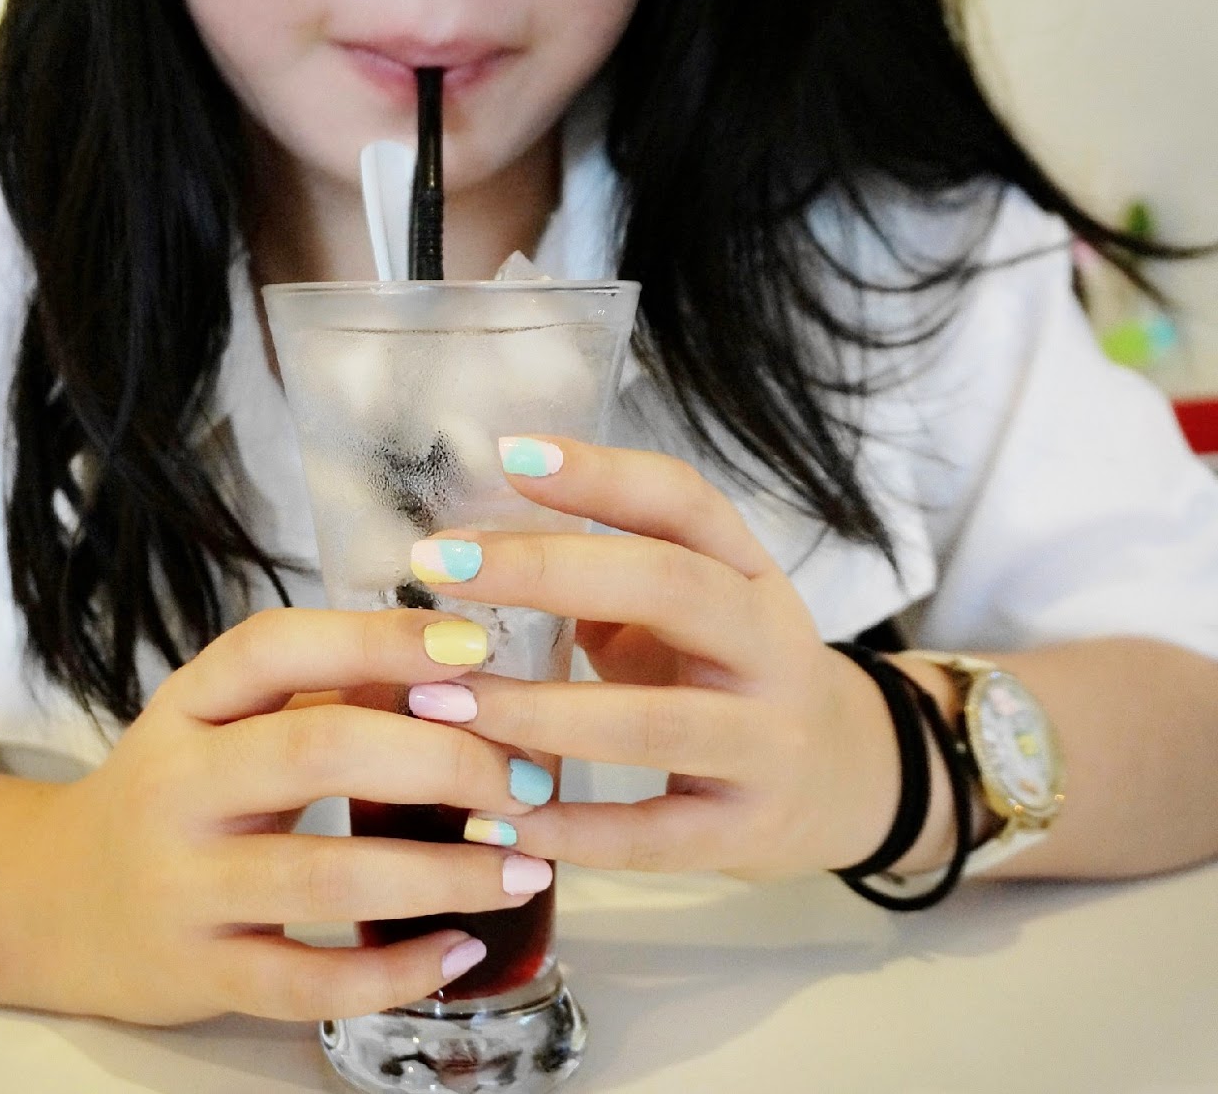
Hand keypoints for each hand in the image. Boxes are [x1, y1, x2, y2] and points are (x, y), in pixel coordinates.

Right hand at [29, 608, 553, 1025]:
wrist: (52, 904)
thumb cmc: (171, 799)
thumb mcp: (220, 727)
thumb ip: (321, 697)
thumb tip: (455, 674)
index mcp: (188, 708)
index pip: (275, 650)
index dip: (376, 639)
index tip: (471, 645)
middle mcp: (177, 787)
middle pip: (315, 752)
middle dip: (440, 760)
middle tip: (525, 779)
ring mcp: (183, 885)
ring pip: (324, 874)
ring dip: (441, 872)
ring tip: (525, 867)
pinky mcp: (198, 972)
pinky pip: (307, 980)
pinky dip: (394, 970)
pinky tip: (461, 950)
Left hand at [405, 437, 900, 877]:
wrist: (849, 782)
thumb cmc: (730, 677)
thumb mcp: (695, 613)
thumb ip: (608, 583)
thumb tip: (478, 556)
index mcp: (748, 574)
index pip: (682, 503)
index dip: (600, 475)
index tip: (510, 455)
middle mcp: (768, 646)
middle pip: (667, 587)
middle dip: (545, 571)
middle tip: (438, 565)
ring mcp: (765, 741)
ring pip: (650, 722)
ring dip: (536, 712)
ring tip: (439, 699)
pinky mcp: (746, 830)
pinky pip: (649, 834)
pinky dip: (568, 830)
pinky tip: (492, 820)